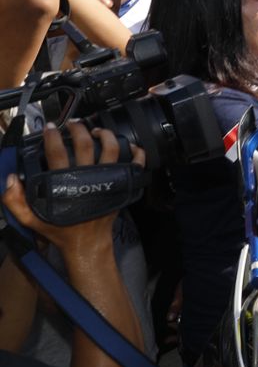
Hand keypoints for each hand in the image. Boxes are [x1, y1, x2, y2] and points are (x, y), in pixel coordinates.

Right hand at [2, 122, 143, 255]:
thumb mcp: (31, 219)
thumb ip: (15, 201)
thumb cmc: (60, 229)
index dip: (52, 137)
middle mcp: (88, 179)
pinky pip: (135, 165)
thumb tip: (10, 178)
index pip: (57, 153)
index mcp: (66, 184)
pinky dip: (137, 153)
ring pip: (112, 149)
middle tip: (73, 124)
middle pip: (86, 145)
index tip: (49, 127)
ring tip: (96, 130)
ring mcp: (108, 181)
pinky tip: (129, 145)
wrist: (86, 243)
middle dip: (79, 129)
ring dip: (105, 134)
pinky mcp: (122, 187)